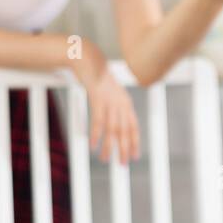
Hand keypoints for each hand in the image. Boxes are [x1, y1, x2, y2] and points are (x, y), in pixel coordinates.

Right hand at [68, 38, 140, 163]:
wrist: (88, 58)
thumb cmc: (97, 76)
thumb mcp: (109, 91)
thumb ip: (114, 105)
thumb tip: (114, 121)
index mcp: (125, 102)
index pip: (134, 126)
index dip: (135, 142)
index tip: (135, 155)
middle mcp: (121, 102)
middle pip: (125, 131)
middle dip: (124, 149)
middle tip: (122, 164)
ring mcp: (110, 100)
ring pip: (112, 129)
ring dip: (109, 146)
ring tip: (105, 159)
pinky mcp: (98, 98)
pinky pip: (98, 120)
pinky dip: (96, 134)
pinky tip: (94, 146)